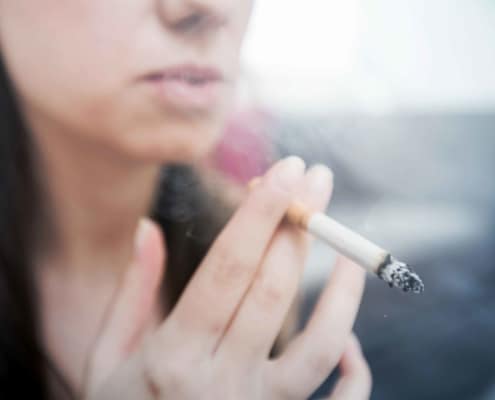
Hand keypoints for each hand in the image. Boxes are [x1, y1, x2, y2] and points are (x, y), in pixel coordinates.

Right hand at [84, 157, 370, 398]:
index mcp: (171, 356)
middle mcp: (219, 383)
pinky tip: (350, 331)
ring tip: (351, 244)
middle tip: (315, 179)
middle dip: (299, 225)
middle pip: (273, 290)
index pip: (228, 268)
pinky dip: (354, 364)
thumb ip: (131, 293)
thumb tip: (147, 228)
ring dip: (341, 287)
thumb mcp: (106, 358)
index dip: (261, 214)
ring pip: (319, 343)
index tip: (285, 170)